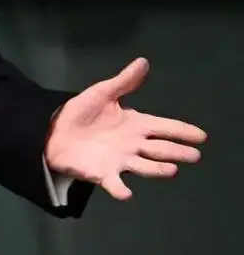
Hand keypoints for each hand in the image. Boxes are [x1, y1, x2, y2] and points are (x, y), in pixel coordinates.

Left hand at [45, 58, 205, 200]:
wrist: (53, 130)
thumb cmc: (81, 113)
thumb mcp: (102, 93)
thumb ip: (124, 81)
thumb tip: (143, 61)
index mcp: (136, 124)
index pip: (164, 127)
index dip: (182, 131)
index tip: (201, 136)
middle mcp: (133, 145)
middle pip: (160, 149)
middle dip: (177, 152)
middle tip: (194, 155)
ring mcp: (120, 161)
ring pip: (145, 166)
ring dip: (157, 169)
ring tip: (172, 170)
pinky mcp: (103, 174)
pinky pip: (114, 183)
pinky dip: (120, 189)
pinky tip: (126, 193)